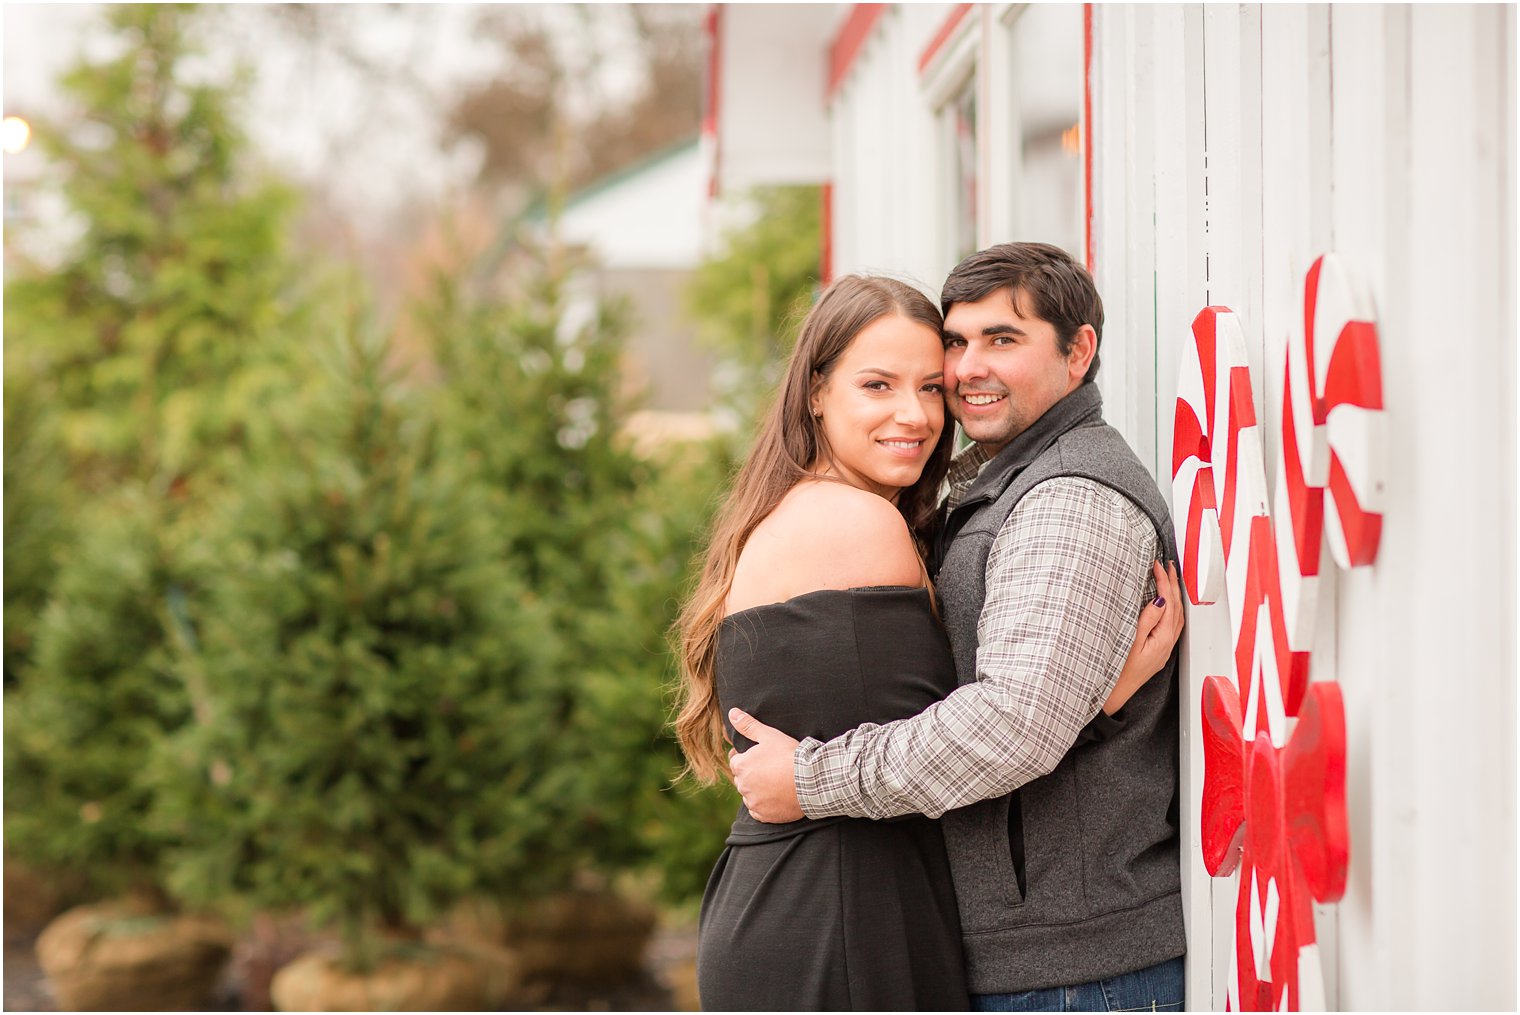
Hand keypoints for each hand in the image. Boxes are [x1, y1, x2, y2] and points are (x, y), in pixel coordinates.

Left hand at [727, 708, 803, 823]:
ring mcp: (753, 802)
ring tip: (776, 783)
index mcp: (741, 766)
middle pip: (742, 779)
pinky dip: (765, 805)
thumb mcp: (769, 736)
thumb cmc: (789, 755)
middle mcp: (743, 785)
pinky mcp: (763, 815)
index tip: (761, 758)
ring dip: (757, 790)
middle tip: (771, 769)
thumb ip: (748, 725)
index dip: (747, 758)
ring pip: (750, 795)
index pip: (736, 762)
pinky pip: (758, 810)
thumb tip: (732, 712)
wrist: (810, 780)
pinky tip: (777, 797)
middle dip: (752, 774)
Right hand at [1103, 560, 1184, 714]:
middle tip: (1167, 566)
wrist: (1115, 694)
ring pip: (1176, 616)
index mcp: (1161, 639)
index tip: (1158, 566)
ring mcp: (1164, 648)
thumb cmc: (1118, 671)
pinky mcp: (1159, 650)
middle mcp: (1167, 643)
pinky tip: (1166, 604)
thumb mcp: (1130, 643)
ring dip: (1174, 595)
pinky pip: (1172, 624)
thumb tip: (1160, 600)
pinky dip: (1172, 608)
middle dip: (1173, 584)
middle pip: (1176, 608)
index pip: (1167, 603)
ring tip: (1169, 579)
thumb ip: (1146, 621)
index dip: (1164, 582)